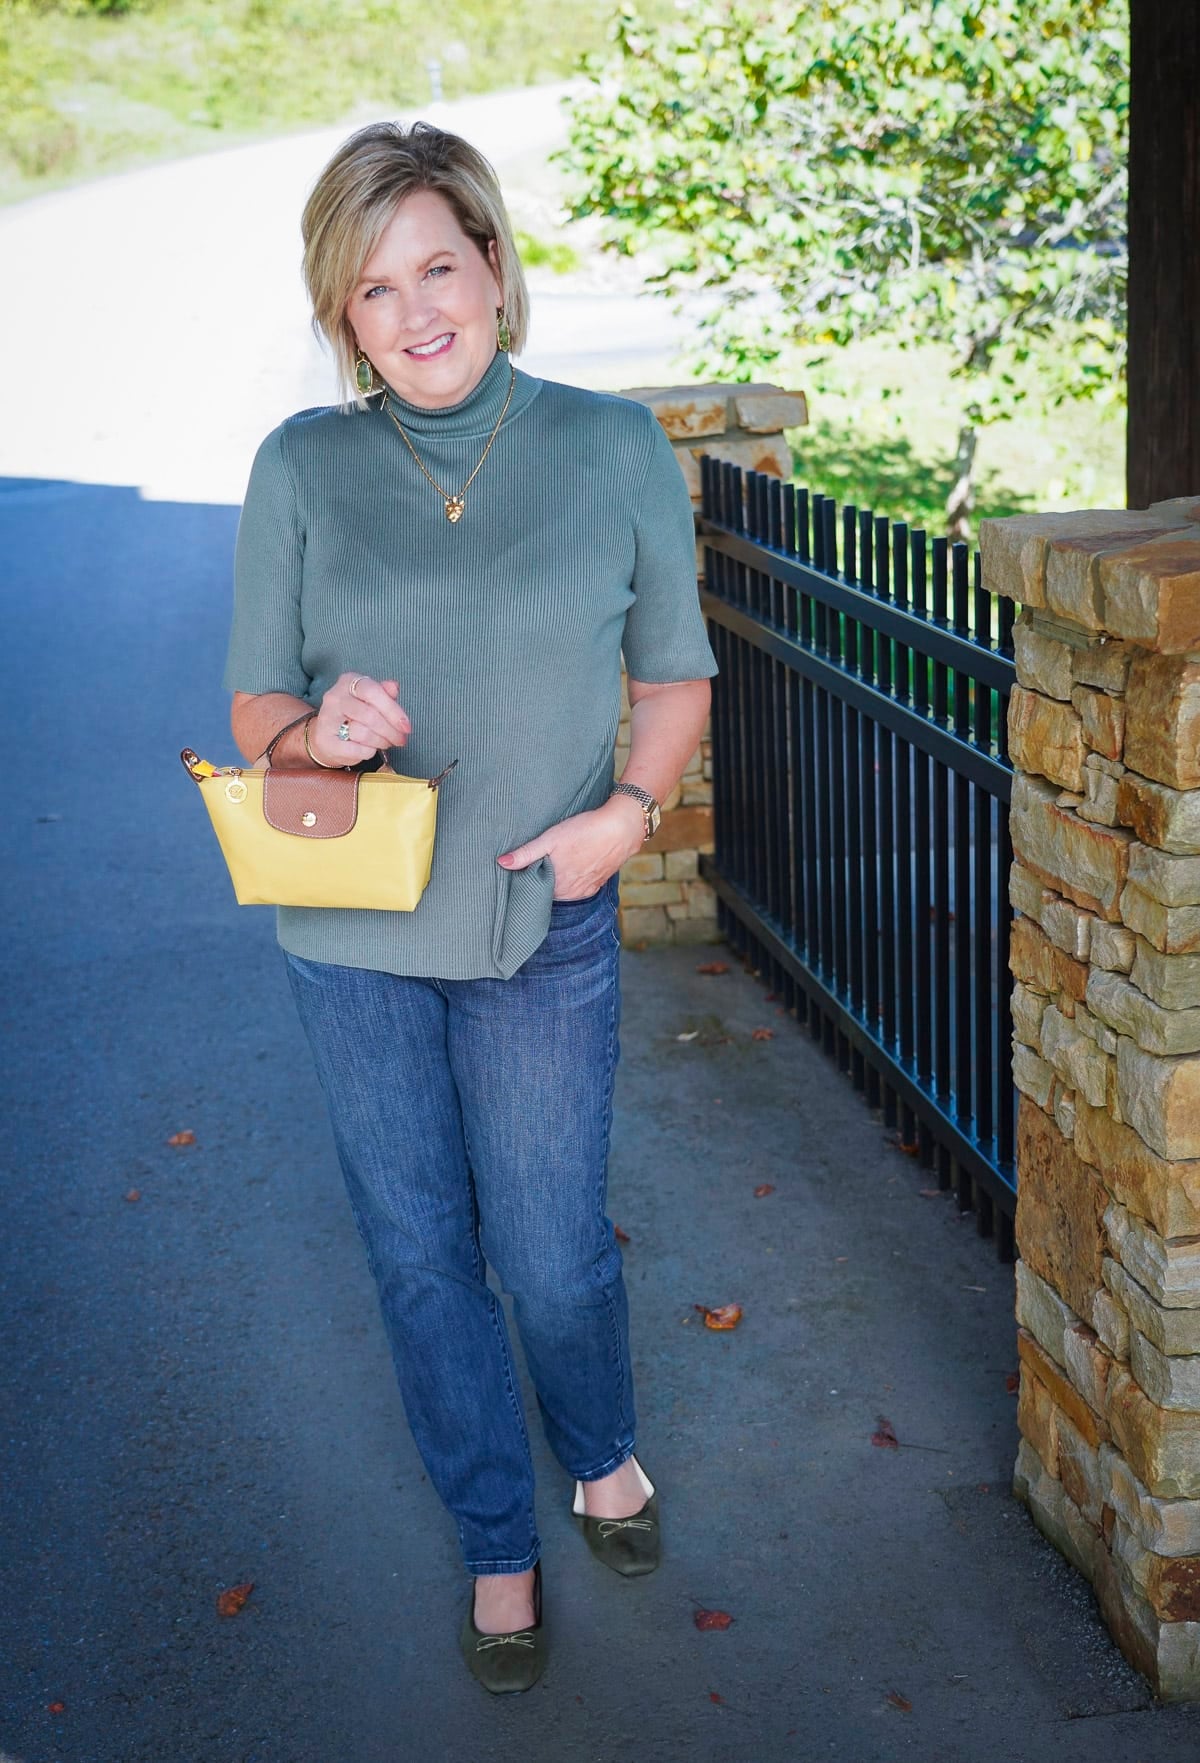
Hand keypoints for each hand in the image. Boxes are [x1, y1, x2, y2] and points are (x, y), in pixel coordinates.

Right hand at [309, 673, 410, 766]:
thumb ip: (384, 693)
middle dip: (391, 731)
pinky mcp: (325, 740)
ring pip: (363, 733)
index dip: (393, 711)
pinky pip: (356, 749)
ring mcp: (327, 719)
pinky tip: (370, 749)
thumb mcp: (370, 699)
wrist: (327, 735)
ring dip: (381, 742)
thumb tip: (394, 686)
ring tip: (386, 743)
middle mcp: (335, 697)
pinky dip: (369, 751)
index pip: (373, 692)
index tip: (406, 726)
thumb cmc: (354, 715)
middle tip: (401, 740)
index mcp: (348, 682)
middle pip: (370, 715)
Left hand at [498, 796, 645, 898]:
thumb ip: (526, 854)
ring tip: (556, 861)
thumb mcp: (551, 839)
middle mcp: (570, 893)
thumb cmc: (584, 831)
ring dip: (557, 880)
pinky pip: (577, 888)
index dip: (527, 878)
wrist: (621, 829)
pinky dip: (572, 880)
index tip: (524, 867)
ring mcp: (584, 890)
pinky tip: (572, 865)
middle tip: (538, 861)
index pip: (533, 889)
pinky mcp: (596, 885)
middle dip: (541, 880)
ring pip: (562, 890)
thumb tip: (502, 863)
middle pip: (548, 891)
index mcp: (556, 885)